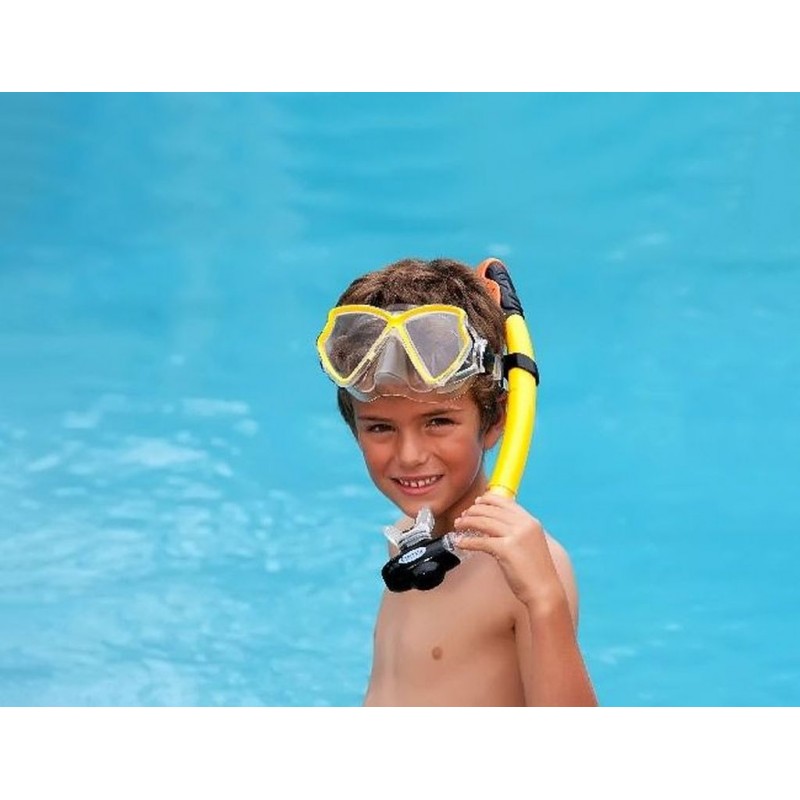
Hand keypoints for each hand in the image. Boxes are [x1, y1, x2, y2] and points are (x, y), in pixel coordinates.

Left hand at [452, 493, 564, 608]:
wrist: (544, 591)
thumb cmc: (536, 572)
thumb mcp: (530, 543)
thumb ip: (516, 532)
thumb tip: (494, 526)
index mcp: (531, 522)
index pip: (506, 502)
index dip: (489, 499)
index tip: (477, 501)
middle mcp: (524, 525)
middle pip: (492, 510)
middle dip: (474, 511)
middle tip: (463, 515)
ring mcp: (516, 536)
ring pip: (484, 522)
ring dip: (467, 522)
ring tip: (457, 524)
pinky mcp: (506, 549)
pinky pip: (481, 541)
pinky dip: (467, 541)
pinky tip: (459, 542)